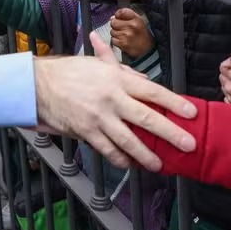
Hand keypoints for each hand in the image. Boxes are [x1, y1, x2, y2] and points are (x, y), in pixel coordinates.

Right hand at [33, 32, 196, 170]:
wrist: (38, 84)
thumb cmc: (68, 72)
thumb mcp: (98, 64)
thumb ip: (123, 72)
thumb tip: (146, 80)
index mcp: (117, 79)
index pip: (153, 91)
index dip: (174, 103)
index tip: (191, 113)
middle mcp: (111, 99)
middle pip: (147, 118)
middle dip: (171, 133)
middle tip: (188, 145)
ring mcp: (98, 118)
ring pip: (128, 140)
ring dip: (146, 155)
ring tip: (160, 165)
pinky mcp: (86, 132)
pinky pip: (107, 149)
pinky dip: (120, 159)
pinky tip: (130, 164)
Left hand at [109, 8, 153, 58]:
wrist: (147, 48)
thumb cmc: (141, 33)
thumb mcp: (138, 21)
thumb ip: (125, 17)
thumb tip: (112, 18)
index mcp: (136, 19)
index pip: (121, 12)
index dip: (118, 15)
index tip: (119, 17)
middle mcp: (131, 26)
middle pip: (113, 22)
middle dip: (116, 25)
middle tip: (122, 28)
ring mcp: (126, 35)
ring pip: (112, 31)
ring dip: (116, 34)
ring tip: (123, 35)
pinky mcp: (123, 44)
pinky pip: (113, 40)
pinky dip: (116, 41)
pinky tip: (122, 41)